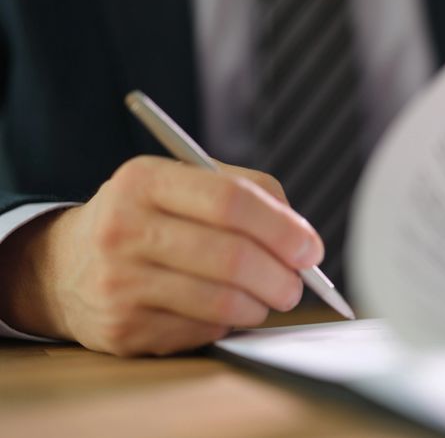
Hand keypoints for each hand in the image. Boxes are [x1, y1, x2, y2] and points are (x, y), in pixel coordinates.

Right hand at [0, 156, 322, 355]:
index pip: (231, 201)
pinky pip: (204, 332)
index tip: (310, 248)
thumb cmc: (146, 219)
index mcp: (144, 180)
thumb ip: (245, 192)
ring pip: (223, 303)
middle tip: (299, 283)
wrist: (65, 266)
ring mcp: (120, 284)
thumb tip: (300, 236)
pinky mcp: (124, 330)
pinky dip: (229, 324)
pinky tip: (225, 311)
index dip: (283, 228)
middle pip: (233, 258)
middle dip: (283, 276)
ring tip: (269, 298)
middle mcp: (124, 229)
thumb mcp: (180, 182)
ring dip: (262, 305)